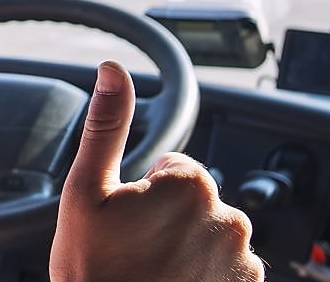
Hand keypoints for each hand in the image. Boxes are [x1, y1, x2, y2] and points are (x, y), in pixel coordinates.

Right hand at [50, 61, 264, 281]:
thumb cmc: (94, 272)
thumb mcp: (86, 193)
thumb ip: (107, 125)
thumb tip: (112, 69)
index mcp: (192, 185)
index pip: (171, 168)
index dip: (140, 194)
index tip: (123, 224)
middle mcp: (230, 219)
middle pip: (192, 203)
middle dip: (165, 220)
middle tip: (132, 251)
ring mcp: (244, 263)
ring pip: (208, 237)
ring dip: (184, 249)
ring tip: (149, 273)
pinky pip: (224, 271)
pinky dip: (201, 277)